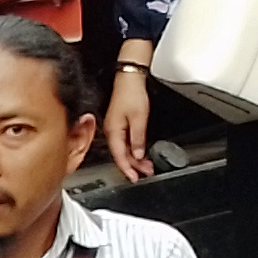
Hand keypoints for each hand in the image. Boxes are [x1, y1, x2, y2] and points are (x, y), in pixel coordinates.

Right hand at [105, 60, 155, 181]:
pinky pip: (124, 143)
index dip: (128, 169)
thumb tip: (137, 154)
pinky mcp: (119, 125)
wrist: (129, 79)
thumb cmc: (131, 94)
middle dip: (134, 166)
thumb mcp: (139, 118)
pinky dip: (133, 150)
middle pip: (121, 155)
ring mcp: (114, 129)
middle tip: (146, 173)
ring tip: (146, 166)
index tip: (135, 178)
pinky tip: (140, 153)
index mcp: (113, 132)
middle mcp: (111, 132)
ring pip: (123, 150)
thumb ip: (137, 139)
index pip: (120, 156)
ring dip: (135, 159)